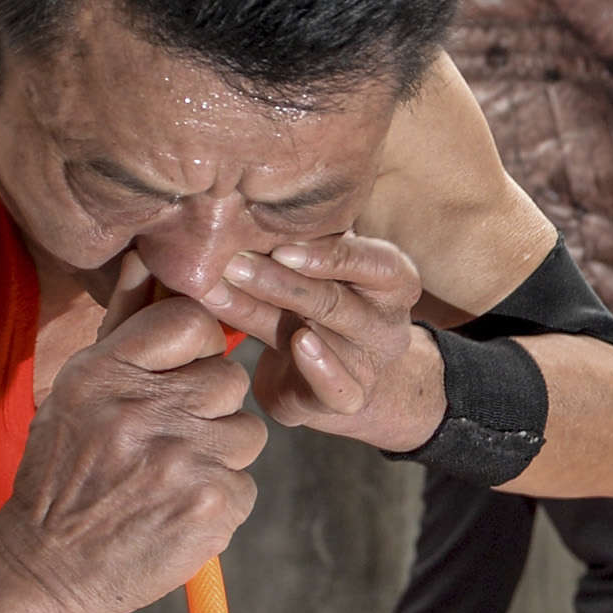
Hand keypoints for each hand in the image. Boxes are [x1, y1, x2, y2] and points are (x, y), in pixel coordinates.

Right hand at [0, 287, 266, 612]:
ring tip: (168, 480)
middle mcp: (143, 410)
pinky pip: (247, 487)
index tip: (182, 374)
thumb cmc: (64, 474)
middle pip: (229, 380)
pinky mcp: (209, 505)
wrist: (41, 568)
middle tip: (166, 443)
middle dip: (208, 411)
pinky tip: (176, 514)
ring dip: (219, 458)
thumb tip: (147, 256)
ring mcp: (180, 459)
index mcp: (106, 373)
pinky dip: (219, 503)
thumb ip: (122, 327)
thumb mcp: (78, 393)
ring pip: (247, 434)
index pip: (193, 321)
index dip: (199, 348)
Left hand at [222, 233, 450, 449]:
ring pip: (323, 335)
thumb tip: (240, 214)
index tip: (280, 247)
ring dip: (266, 312)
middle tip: (231, 263)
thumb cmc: (323, 306)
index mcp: (392, 281)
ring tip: (220, 294)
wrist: (335, 374)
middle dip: (278, 281)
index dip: (328, 255)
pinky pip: (338, 386)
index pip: (373, 261)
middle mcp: (387, 322)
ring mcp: (371, 363)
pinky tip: (297, 344)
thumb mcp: (322, 272)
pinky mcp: (350, 398)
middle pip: (334, 299)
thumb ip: (298, 250)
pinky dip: (319, 367)